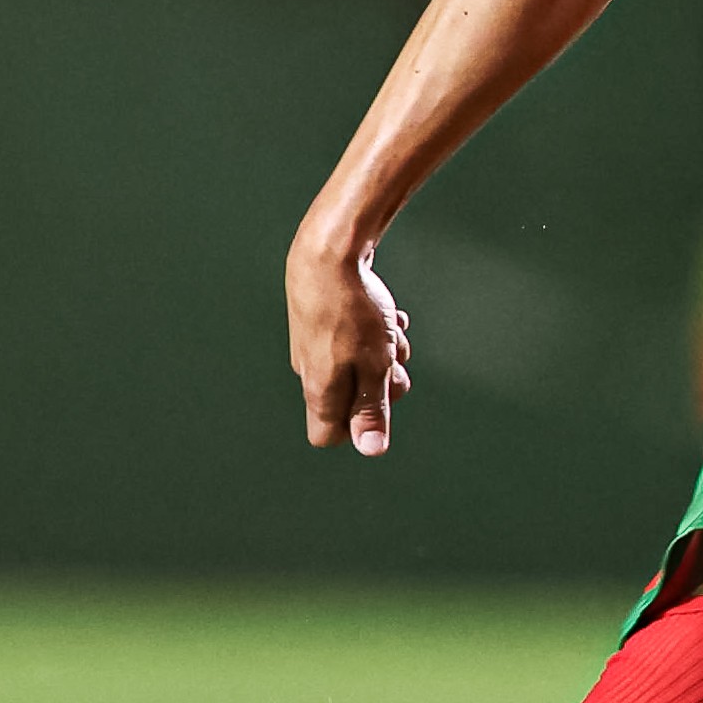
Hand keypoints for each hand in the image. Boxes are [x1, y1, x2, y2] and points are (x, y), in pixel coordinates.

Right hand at [288, 234, 413, 453]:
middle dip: (381, 384)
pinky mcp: (321, 318)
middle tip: (393, 362)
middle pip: (351, 398)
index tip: (378, 402)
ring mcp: (313, 343)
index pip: (327, 434)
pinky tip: (387, 315)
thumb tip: (370, 449)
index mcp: (319, 389)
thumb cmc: (351, 311)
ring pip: (358, 363)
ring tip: (391, 331)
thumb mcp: (373, 366)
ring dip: (383, 353)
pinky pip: (354, 336)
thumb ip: (372, 408)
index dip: (356, 428)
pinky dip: (374, 330)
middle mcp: (309, 370)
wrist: (328, 253)